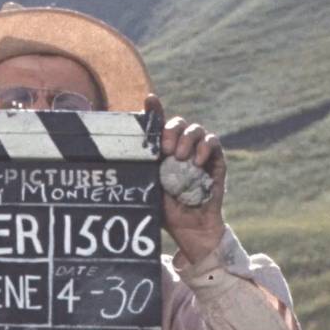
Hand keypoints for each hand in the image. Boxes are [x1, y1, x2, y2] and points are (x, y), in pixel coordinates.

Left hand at [145, 95, 226, 264]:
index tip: (150, 99)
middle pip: (178, 123)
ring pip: (196, 129)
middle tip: (165, 149)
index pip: (158, 125)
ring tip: (181, 157)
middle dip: (171, 130)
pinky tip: (197, 162)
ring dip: (188, 139)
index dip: (155, 109)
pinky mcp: (215, 161)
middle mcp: (181, 148)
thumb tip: (114, 158)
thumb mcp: (148, 189)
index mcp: (162, 152)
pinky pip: (213, 142)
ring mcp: (199, 153)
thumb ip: (141, 170)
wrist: (189, 230)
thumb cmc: (165, 212)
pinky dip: (205, 147)